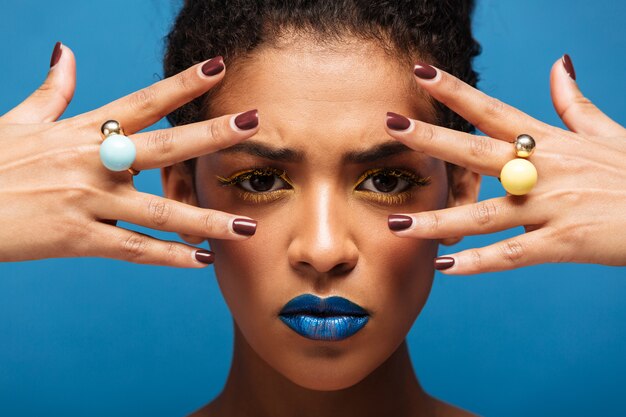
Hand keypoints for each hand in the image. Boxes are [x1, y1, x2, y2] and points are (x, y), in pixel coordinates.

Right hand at [0, 42, 258, 266]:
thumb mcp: (19, 121)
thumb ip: (52, 89)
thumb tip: (64, 50)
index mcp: (81, 130)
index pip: (143, 101)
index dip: (182, 85)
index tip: (218, 69)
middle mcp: (92, 162)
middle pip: (163, 146)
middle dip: (211, 134)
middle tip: (255, 123)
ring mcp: (87, 201)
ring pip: (159, 211)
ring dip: (207, 218)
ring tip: (248, 225)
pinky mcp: (77, 238)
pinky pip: (134, 248)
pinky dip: (169, 257)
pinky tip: (203, 261)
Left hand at [384, 56, 625, 274]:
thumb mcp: (605, 132)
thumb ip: (574, 102)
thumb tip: (559, 64)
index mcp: (550, 142)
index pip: (493, 111)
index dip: (456, 91)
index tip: (421, 72)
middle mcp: (545, 169)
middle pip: (478, 152)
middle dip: (432, 138)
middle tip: (391, 124)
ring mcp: (553, 206)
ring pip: (485, 213)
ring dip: (439, 219)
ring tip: (398, 224)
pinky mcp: (566, 242)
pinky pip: (513, 254)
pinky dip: (479, 263)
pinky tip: (446, 266)